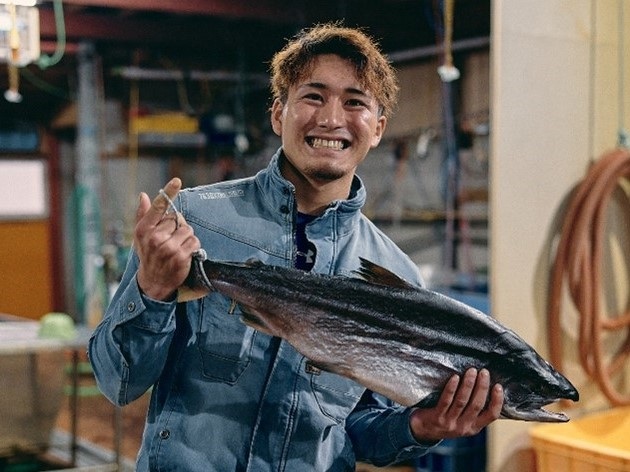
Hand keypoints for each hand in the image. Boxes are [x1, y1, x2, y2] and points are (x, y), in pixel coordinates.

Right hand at [134, 177, 200, 300]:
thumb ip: (143, 215)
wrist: (153, 281)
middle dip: (177, 227)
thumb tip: (143, 195)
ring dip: (186, 237)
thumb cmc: (148, 254)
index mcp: (144, 229)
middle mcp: (155, 237)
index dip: (168, 192)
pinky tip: (184, 253)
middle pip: (177, 219)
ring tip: (177, 247)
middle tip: (170, 239)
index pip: (158, 207)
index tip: (177, 181)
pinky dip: (193, 246)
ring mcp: (168, 248)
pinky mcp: (180, 257)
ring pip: (188, 230)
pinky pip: (194, 241)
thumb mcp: (141, 236)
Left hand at [409, 368, 502, 441]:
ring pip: (462, 401)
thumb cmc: (447, 418)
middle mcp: (464, 427)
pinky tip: (455, 377)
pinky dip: (451, 388)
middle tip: (484, 372)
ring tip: (471, 371)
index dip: (497, 401)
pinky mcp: (437, 418)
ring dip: (468, 385)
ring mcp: (450, 423)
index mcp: (474, 427)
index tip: (498, 386)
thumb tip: (486, 385)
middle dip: (482, 387)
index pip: (491, 415)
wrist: (423, 430)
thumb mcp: (464, 419)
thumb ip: (474, 408)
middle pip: (476, 405)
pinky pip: (446, 401)